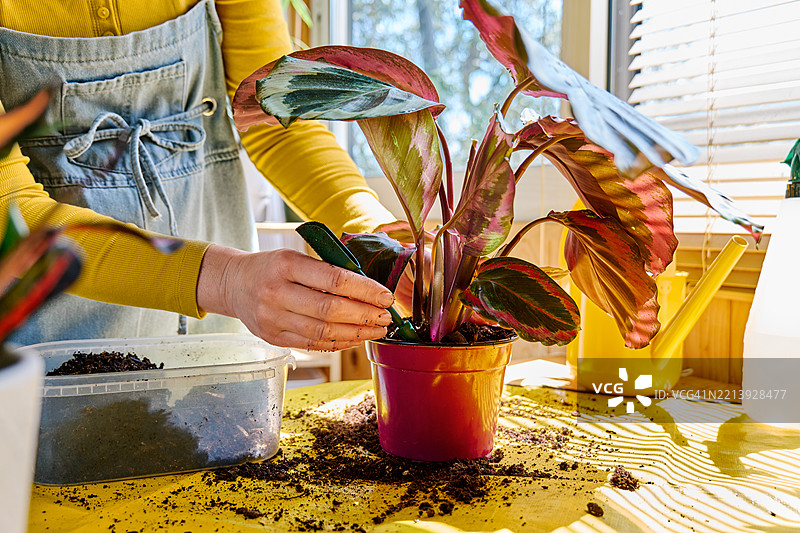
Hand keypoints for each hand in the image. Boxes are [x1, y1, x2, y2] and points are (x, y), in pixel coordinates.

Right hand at [197, 245, 393, 349]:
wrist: (234, 284)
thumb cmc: (271, 267)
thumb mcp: (294, 256)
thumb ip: (327, 270)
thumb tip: (368, 288)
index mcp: (285, 265)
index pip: (334, 279)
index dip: (365, 290)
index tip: (384, 296)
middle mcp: (276, 292)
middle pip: (330, 310)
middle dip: (365, 315)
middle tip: (385, 316)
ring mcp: (272, 318)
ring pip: (323, 331)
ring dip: (356, 333)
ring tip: (376, 329)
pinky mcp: (273, 337)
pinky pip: (313, 344)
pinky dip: (338, 342)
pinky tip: (355, 338)